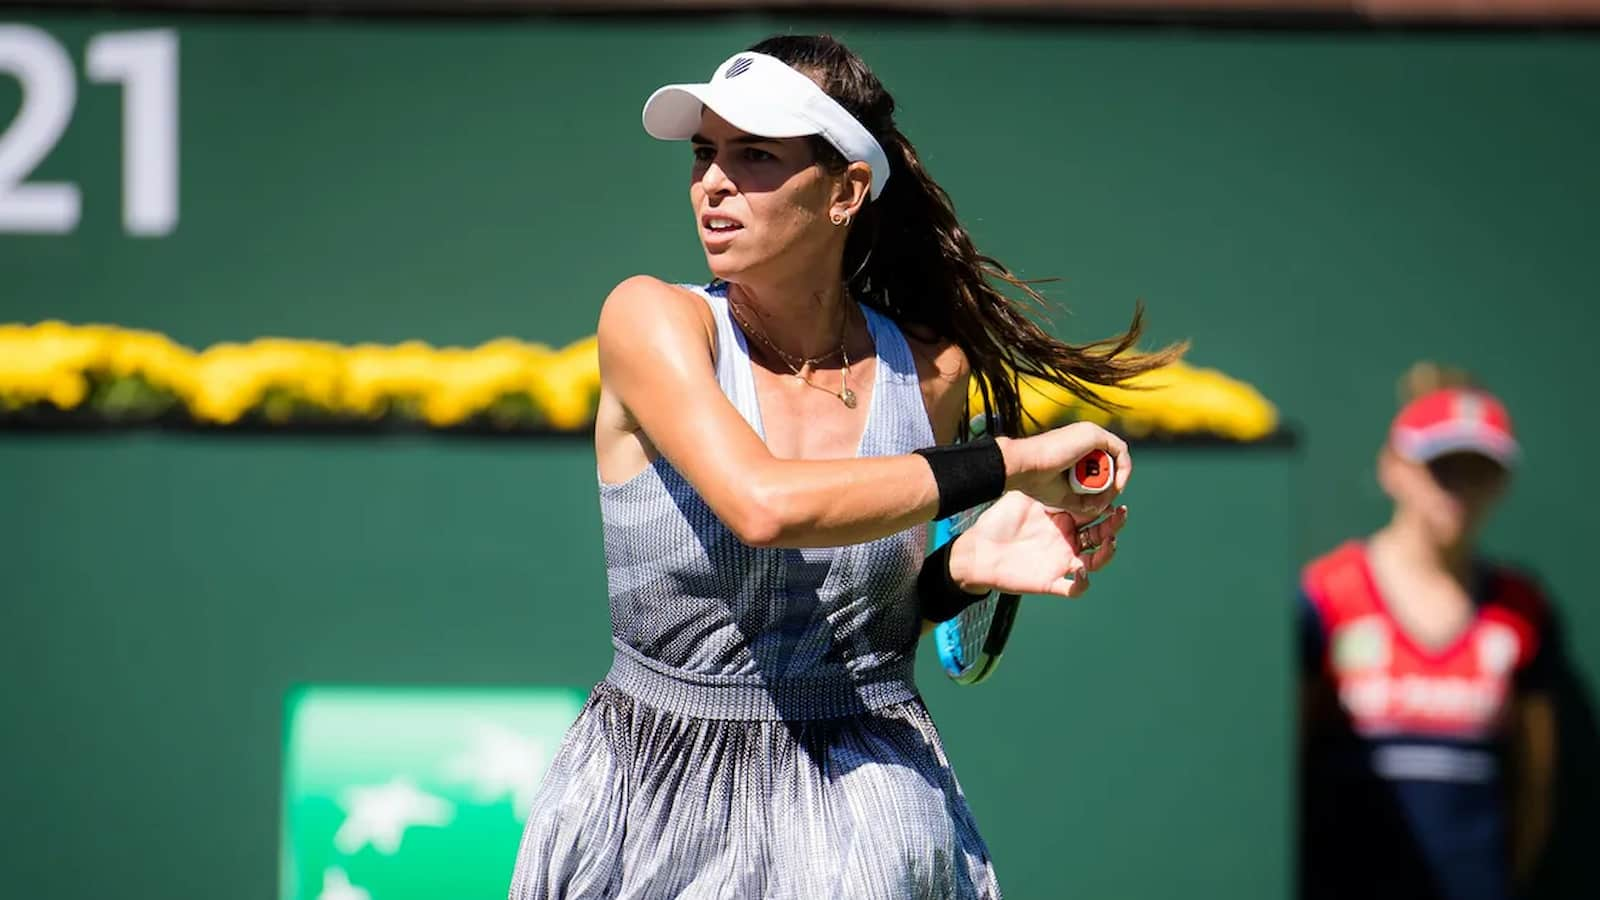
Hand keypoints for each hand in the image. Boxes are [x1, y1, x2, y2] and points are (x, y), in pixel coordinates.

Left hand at [947, 491, 1128, 598]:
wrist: (978, 551)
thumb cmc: (998, 522)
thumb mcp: (1023, 498)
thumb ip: (1044, 485)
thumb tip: (1059, 461)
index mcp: (1064, 521)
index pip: (1094, 513)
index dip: (1108, 506)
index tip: (1116, 493)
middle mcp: (1067, 542)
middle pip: (1101, 535)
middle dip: (1114, 525)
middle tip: (1120, 513)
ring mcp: (1061, 563)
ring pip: (1095, 562)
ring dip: (1107, 553)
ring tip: (1110, 541)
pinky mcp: (1051, 582)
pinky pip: (1073, 588)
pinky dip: (1081, 583)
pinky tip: (1081, 571)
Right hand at [999, 422, 1130, 519]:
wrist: (1023, 469)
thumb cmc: (1038, 482)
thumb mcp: (1068, 497)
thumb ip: (1088, 501)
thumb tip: (1109, 507)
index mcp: (1075, 445)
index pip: (1101, 462)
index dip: (1106, 483)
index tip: (1100, 499)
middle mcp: (1084, 436)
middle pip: (1111, 460)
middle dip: (1111, 482)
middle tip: (1103, 499)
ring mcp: (1090, 432)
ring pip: (1116, 457)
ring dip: (1114, 479)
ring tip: (1102, 495)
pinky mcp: (1094, 435)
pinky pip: (1121, 452)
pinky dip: (1123, 471)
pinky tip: (1115, 486)